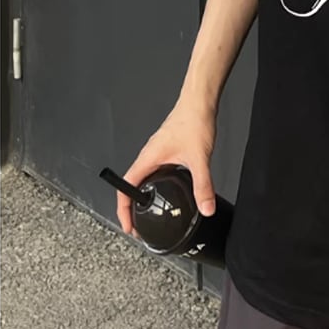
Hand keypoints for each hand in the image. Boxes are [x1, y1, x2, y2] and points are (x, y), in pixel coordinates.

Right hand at [116, 98, 217, 240]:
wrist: (200, 102)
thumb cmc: (193, 121)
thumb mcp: (198, 158)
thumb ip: (203, 185)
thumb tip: (206, 207)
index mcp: (148, 159)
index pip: (125, 190)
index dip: (123, 211)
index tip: (129, 227)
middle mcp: (148, 155)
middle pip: (131, 186)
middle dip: (132, 208)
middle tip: (139, 224)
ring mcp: (157, 151)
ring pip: (144, 178)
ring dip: (144, 196)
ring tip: (150, 212)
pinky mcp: (167, 148)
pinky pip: (155, 171)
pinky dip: (156, 184)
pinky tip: (169, 188)